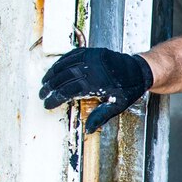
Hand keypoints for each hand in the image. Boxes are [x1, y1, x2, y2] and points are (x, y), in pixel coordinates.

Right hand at [39, 49, 153, 132]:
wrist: (139, 70)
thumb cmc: (128, 89)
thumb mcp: (117, 105)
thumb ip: (101, 116)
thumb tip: (88, 130)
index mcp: (95, 83)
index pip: (68, 91)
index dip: (55, 98)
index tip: (47, 104)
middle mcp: (91, 69)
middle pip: (63, 78)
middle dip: (50, 87)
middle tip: (42, 94)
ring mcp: (90, 57)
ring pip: (64, 65)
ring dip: (52, 74)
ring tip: (44, 83)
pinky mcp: (91, 51)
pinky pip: (71, 55)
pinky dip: (60, 62)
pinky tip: (54, 69)